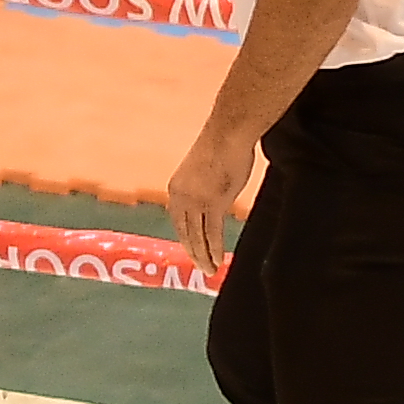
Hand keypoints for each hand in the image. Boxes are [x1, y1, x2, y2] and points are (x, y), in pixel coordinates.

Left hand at [162, 122, 258, 272]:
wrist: (228, 132)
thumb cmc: (222, 145)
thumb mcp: (203, 170)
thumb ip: (202, 188)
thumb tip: (211, 199)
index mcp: (175, 188)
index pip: (178, 221)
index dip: (185, 238)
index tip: (191, 250)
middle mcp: (181, 197)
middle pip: (185, 233)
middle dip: (192, 253)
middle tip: (200, 267)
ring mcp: (196, 202)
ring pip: (198, 237)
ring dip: (204, 257)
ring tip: (210, 270)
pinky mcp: (213, 204)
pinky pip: (212, 234)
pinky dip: (214, 250)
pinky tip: (218, 261)